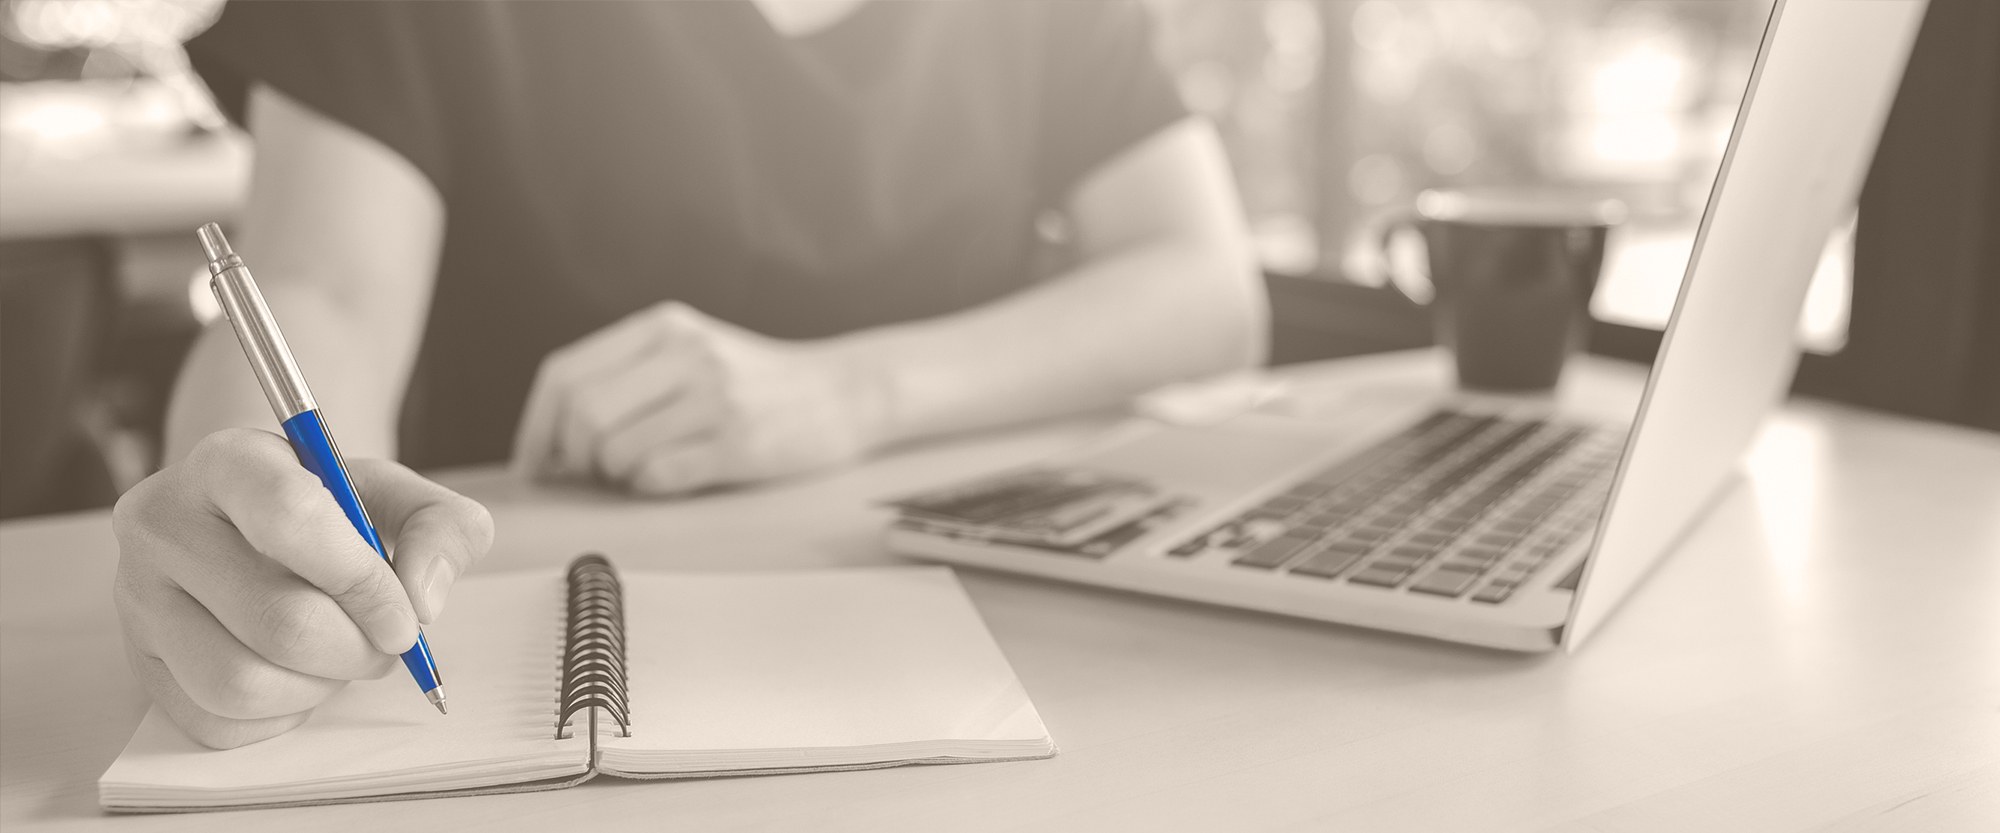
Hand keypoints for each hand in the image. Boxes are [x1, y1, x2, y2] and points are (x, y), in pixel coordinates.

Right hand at [112, 429, 492, 748]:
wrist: (255, 530)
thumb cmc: (332, 513)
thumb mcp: (396, 496)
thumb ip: (441, 529)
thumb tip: (422, 601)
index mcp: (228, 462)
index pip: (293, 517)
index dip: (363, 582)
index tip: (406, 620)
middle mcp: (162, 523)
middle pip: (278, 620)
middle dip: (356, 648)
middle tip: (382, 643)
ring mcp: (138, 598)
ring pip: (241, 683)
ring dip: (317, 686)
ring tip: (337, 655)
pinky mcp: (140, 664)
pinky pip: (218, 723)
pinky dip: (279, 714)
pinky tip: (295, 674)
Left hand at [512, 301, 885, 494]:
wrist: (841, 393)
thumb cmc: (753, 384)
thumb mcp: (689, 353)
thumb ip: (626, 378)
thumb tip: (549, 441)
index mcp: (662, 327)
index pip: (566, 374)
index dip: (536, 427)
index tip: (536, 463)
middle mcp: (685, 353)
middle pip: (583, 415)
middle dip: (576, 457)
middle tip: (595, 473)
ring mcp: (714, 396)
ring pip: (617, 451)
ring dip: (618, 475)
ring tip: (647, 468)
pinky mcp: (737, 442)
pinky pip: (658, 477)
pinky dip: (651, 486)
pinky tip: (675, 475)